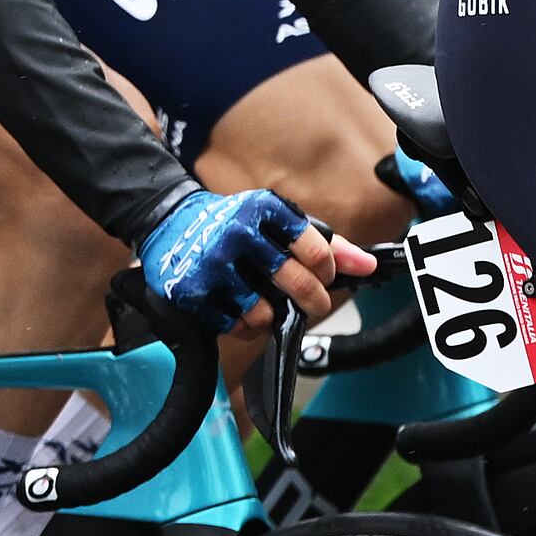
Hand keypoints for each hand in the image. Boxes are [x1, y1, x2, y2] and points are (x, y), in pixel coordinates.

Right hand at [135, 185, 372, 326]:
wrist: (166, 222)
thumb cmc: (232, 223)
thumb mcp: (276, 221)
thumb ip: (325, 243)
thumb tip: (369, 266)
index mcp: (264, 209)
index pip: (317, 250)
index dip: (328, 272)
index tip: (325, 277)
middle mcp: (237, 232)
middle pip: (294, 281)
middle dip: (313, 300)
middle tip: (314, 305)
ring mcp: (212, 263)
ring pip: (263, 310)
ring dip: (271, 316)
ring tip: (266, 307)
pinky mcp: (191, 290)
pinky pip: (232, 325)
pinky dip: (242, 326)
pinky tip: (239, 313)